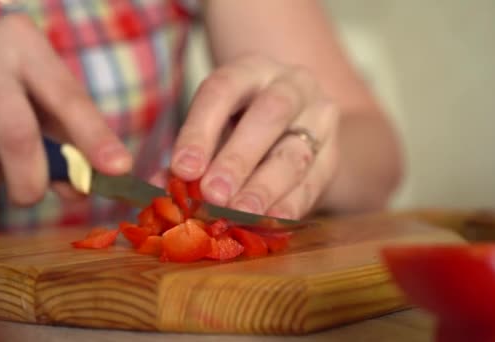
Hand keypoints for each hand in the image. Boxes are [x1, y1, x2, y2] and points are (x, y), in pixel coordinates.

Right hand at [0, 14, 131, 204]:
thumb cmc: (9, 87)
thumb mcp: (44, 98)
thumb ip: (70, 141)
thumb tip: (81, 190)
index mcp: (24, 42)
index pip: (67, 97)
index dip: (93, 137)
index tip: (116, 169)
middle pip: (17, 134)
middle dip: (32, 179)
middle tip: (32, 196)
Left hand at [170, 55, 339, 218]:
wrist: (296, 121)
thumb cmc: (240, 123)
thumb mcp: (215, 124)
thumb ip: (190, 154)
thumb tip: (162, 189)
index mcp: (250, 70)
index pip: (222, 90)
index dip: (200, 130)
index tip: (183, 169)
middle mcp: (291, 85)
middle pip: (269, 115)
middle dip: (238, 158)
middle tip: (213, 195)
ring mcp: (319, 117)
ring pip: (295, 152)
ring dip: (265, 187)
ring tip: (240, 214)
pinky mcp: (333, 153)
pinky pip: (315, 181)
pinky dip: (290, 205)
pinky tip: (269, 222)